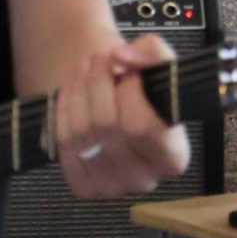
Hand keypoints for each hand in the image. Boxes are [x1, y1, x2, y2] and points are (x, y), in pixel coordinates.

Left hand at [55, 32, 190, 198]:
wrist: (114, 101)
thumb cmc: (142, 85)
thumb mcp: (158, 60)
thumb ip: (152, 50)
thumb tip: (122, 57)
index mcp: (173, 158)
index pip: (142, 126)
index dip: (129, 91)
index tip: (127, 70)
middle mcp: (145, 180)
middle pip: (107, 126)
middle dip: (98, 83)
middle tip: (98, 58)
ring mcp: (113, 187)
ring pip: (82, 132)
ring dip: (78, 91)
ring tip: (84, 69)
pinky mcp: (85, 186)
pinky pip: (64, 143)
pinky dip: (63, 112)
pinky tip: (72, 93)